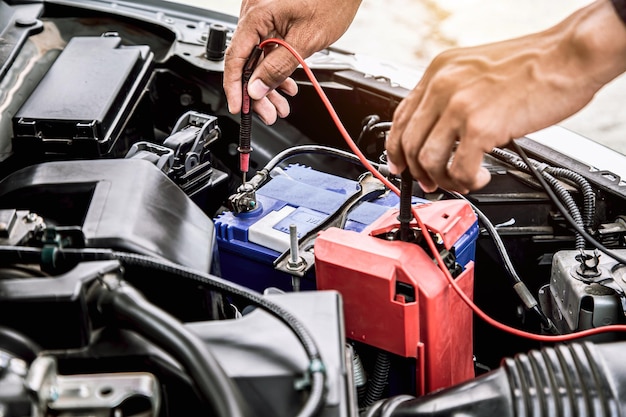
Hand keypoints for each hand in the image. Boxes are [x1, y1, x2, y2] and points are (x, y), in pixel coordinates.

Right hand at [224, 0, 361, 123]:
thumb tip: (257, 89)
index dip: (235, 87)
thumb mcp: (306, 41)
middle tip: (269, 114)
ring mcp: (263, 16)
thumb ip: (278, 67)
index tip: (240, 107)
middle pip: (246, 61)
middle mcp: (254, 14)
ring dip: (268, 84)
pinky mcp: (273, 20)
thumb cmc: (331, 0)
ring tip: (281, 105)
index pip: (235, 57)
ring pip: (258, 58)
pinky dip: (275, 68)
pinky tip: (287, 85)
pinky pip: (267, 48)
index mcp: (257, 16)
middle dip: (258, 92)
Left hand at [386, 0, 625, 192]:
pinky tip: (481, 177)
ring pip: (428, 161)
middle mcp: (442, 86)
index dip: (397, 148)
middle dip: (418, 171)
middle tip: (432, 183)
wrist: (569, 55)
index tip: (402, 165)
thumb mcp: (477, 69)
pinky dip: (467, 181)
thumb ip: (453, 95)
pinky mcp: (480, 127)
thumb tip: (440, 130)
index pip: (400, 117)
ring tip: (463, 181)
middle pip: (409, 143)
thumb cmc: (534, 62)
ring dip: (443, 179)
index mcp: (439, 71)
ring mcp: (459, 106)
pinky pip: (459, 169)